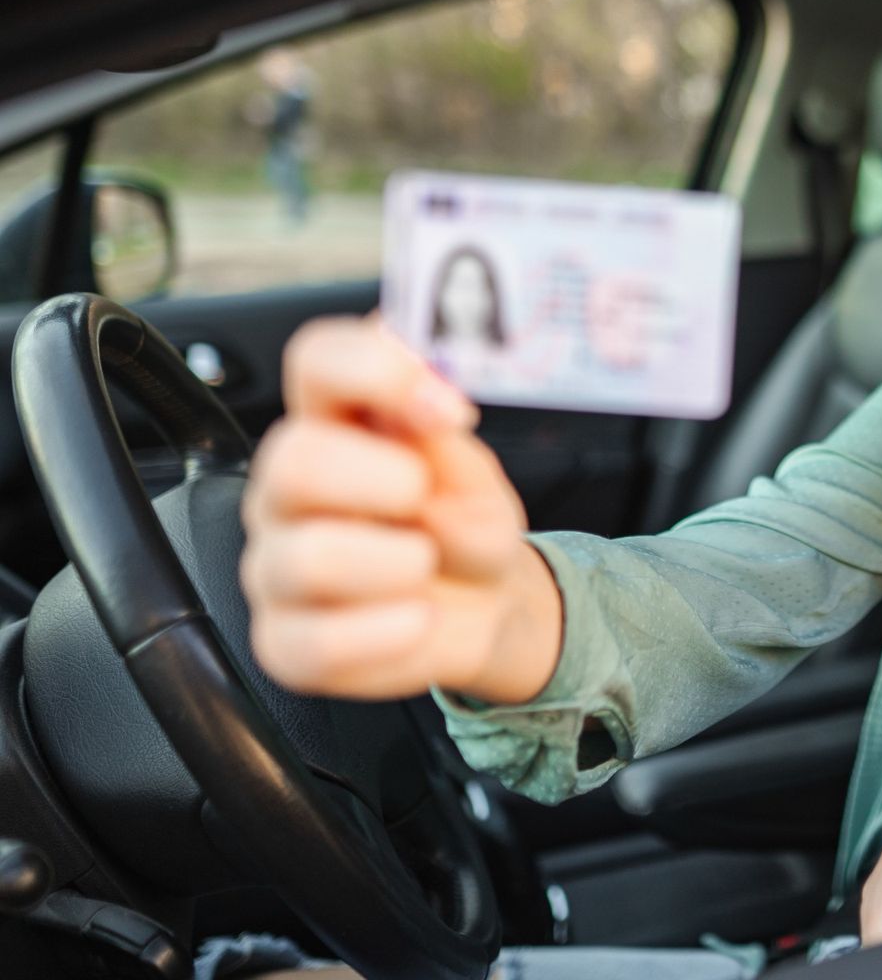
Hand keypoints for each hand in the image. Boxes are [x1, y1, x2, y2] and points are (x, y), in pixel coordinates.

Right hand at [239, 315, 562, 703]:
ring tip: (426, 564)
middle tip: (424, 495)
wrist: (483, 607)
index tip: (443, 404)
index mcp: (336, 424)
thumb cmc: (464, 525)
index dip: (372, 367)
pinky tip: (418, 617)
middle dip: (378, 478)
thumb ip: (446, 443)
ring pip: (306, 558)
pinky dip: (389, 632)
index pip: (316, 360)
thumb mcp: (475, 478)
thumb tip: (429, 406)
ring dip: (395, 562)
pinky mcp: (284, 642)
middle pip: (290, 459)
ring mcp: (277, 566)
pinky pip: (318, 642)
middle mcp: (290, 490)